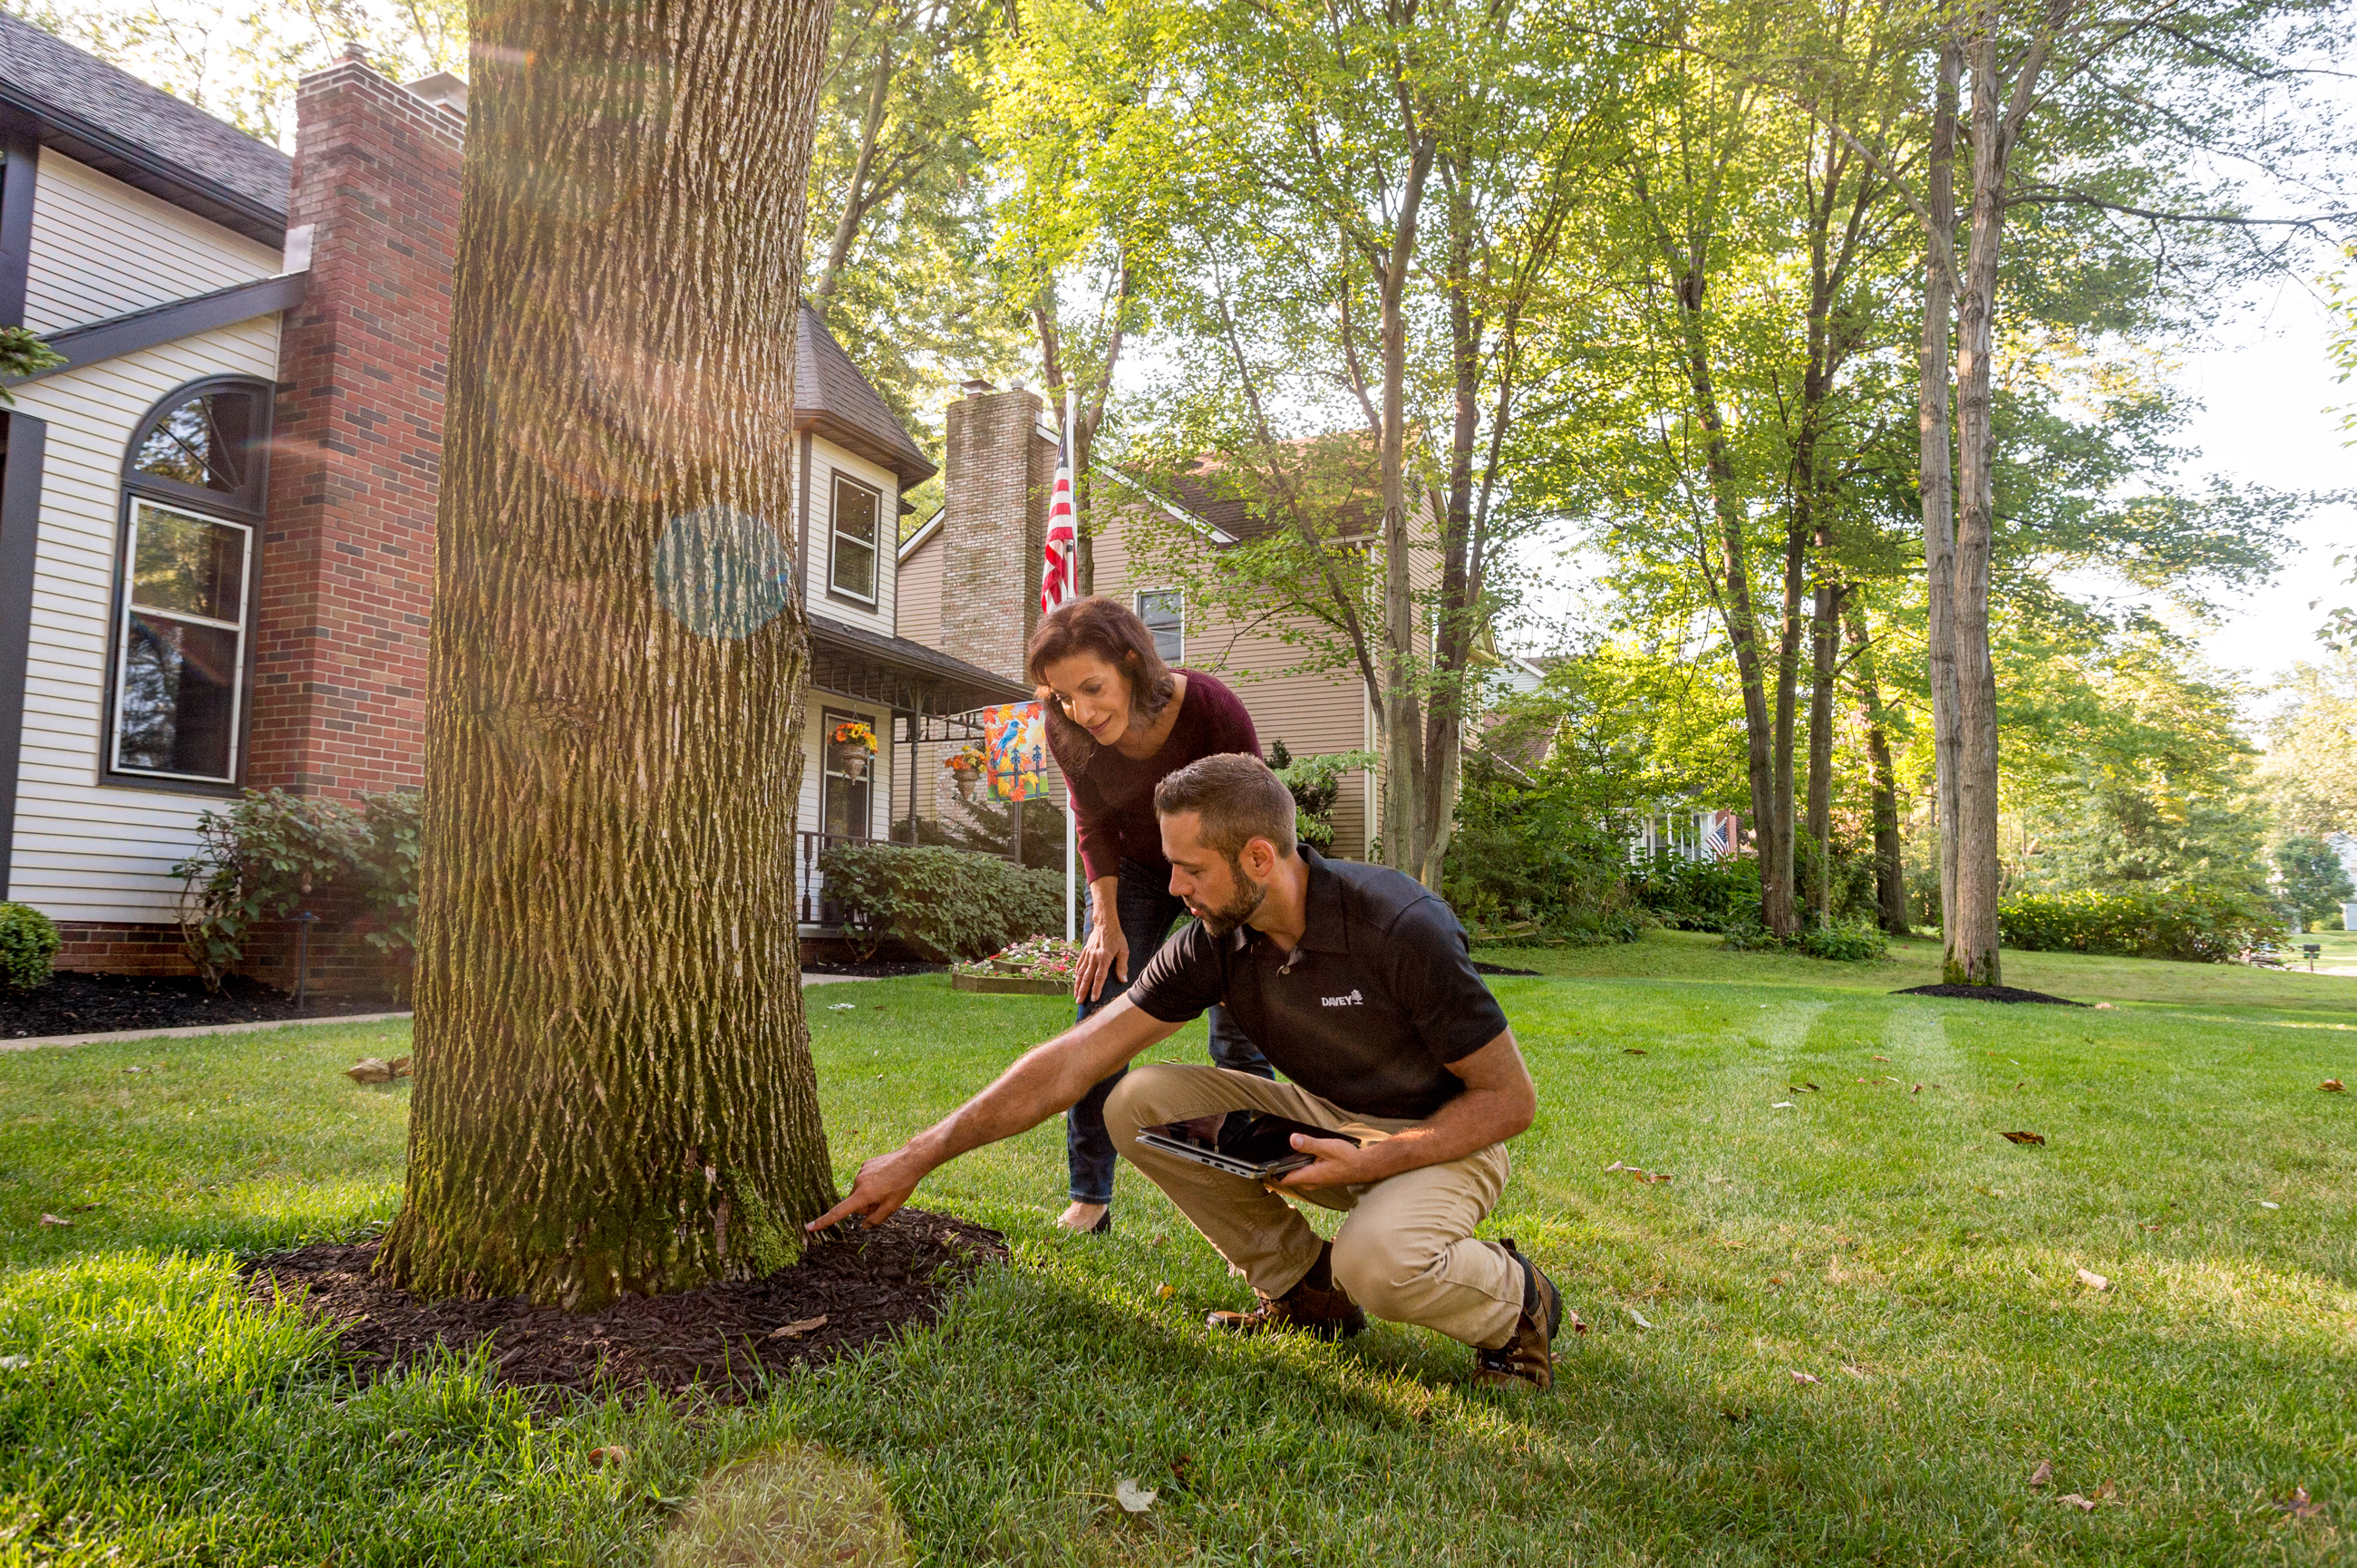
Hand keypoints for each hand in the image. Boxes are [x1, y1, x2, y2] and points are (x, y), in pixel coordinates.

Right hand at [806, 1144, 930, 1233]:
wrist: (911, 1159)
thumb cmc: (902, 1184)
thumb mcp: (892, 1207)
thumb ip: (876, 1219)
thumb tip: (864, 1226)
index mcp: (863, 1194)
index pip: (840, 1212)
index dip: (824, 1221)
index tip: (809, 1227)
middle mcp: (858, 1182)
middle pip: (856, 1202)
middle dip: (867, 1205)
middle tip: (885, 1200)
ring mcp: (861, 1171)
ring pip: (861, 1191)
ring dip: (870, 1193)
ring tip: (889, 1187)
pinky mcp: (866, 1163)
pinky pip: (865, 1179)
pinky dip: (873, 1182)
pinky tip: (886, 1177)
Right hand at [1074, 913, 1130, 1003]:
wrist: (1105, 923)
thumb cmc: (1117, 937)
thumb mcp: (1124, 951)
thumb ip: (1122, 966)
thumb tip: (1123, 980)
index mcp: (1104, 958)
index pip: (1099, 977)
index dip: (1096, 989)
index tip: (1094, 999)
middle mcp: (1093, 957)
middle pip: (1087, 978)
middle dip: (1083, 991)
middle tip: (1079, 1002)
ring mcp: (1087, 954)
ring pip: (1081, 973)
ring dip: (1078, 985)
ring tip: (1076, 995)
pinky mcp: (1085, 951)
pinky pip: (1079, 964)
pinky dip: (1077, 973)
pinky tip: (1076, 980)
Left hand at [1273, 1134, 1377, 1191]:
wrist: (1364, 1167)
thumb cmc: (1349, 1159)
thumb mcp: (1328, 1147)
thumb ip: (1310, 1145)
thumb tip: (1293, 1139)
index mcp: (1310, 1176)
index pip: (1283, 1180)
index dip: (1271, 1173)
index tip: (1262, 1163)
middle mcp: (1310, 1182)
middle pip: (1286, 1178)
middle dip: (1278, 1168)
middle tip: (1270, 1153)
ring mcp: (1314, 1181)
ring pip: (1295, 1175)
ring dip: (1289, 1166)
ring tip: (1283, 1152)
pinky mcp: (1318, 1178)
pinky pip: (1302, 1173)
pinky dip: (1298, 1165)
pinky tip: (1299, 1154)